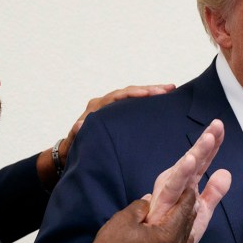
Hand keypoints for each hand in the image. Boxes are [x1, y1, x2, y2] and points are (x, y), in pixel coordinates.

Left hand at [39, 83, 175, 186]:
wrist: (73, 153)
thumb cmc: (75, 149)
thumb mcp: (74, 143)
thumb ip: (77, 134)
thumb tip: (78, 125)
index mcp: (96, 108)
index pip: (118, 96)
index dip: (134, 93)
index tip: (149, 93)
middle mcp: (104, 104)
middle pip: (130, 92)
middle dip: (150, 89)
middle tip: (169, 88)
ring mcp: (112, 108)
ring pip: (134, 96)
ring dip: (151, 92)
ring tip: (170, 90)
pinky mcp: (118, 114)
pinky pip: (133, 104)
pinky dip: (146, 100)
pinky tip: (161, 100)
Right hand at [72, 189, 196, 242]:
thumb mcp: (122, 220)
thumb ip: (140, 207)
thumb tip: (150, 200)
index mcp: (167, 236)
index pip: (183, 211)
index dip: (188, 197)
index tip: (192, 186)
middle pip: (188, 226)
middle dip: (189, 210)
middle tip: (190, 197)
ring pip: (185, 241)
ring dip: (186, 226)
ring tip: (184, 214)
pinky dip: (180, 241)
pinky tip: (176, 236)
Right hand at [145, 119, 230, 242]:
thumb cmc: (170, 235)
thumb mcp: (200, 212)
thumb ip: (213, 193)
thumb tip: (226, 171)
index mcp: (184, 185)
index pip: (201, 163)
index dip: (212, 146)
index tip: (221, 127)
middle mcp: (174, 186)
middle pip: (192, 161)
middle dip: (205, 143)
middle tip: (217, 124)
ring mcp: (166, 195)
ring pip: (182, 171)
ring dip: (195, 154)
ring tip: (208, 139)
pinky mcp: (159, 206)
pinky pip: (172, 189)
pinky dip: (181, 174)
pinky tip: (190, 161)